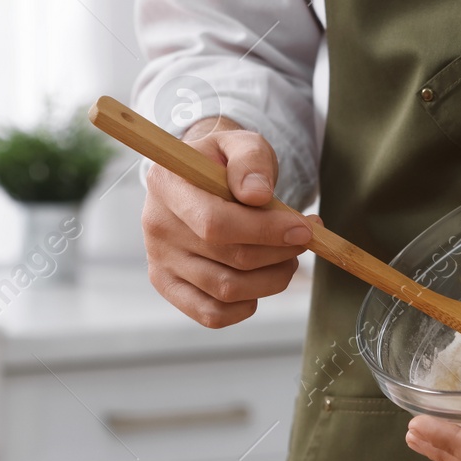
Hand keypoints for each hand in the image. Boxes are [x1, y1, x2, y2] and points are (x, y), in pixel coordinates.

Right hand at [142, 116, 313, 326]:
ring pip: (227, 290)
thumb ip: (251, 160)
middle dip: (280, 253)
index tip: (304, 229)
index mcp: (166, 184)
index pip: (216, 223)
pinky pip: (211, 315)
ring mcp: (159, 260)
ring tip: (287, 257)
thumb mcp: (241, 144)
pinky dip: (247, 306)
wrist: (200, 181)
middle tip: (302, 240)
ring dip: (272, 279)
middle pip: (229, 258)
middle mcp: (156, 225)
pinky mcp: (168, 286)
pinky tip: (261, 280)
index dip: (266, 231)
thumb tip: (257, 195)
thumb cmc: (225, 164)